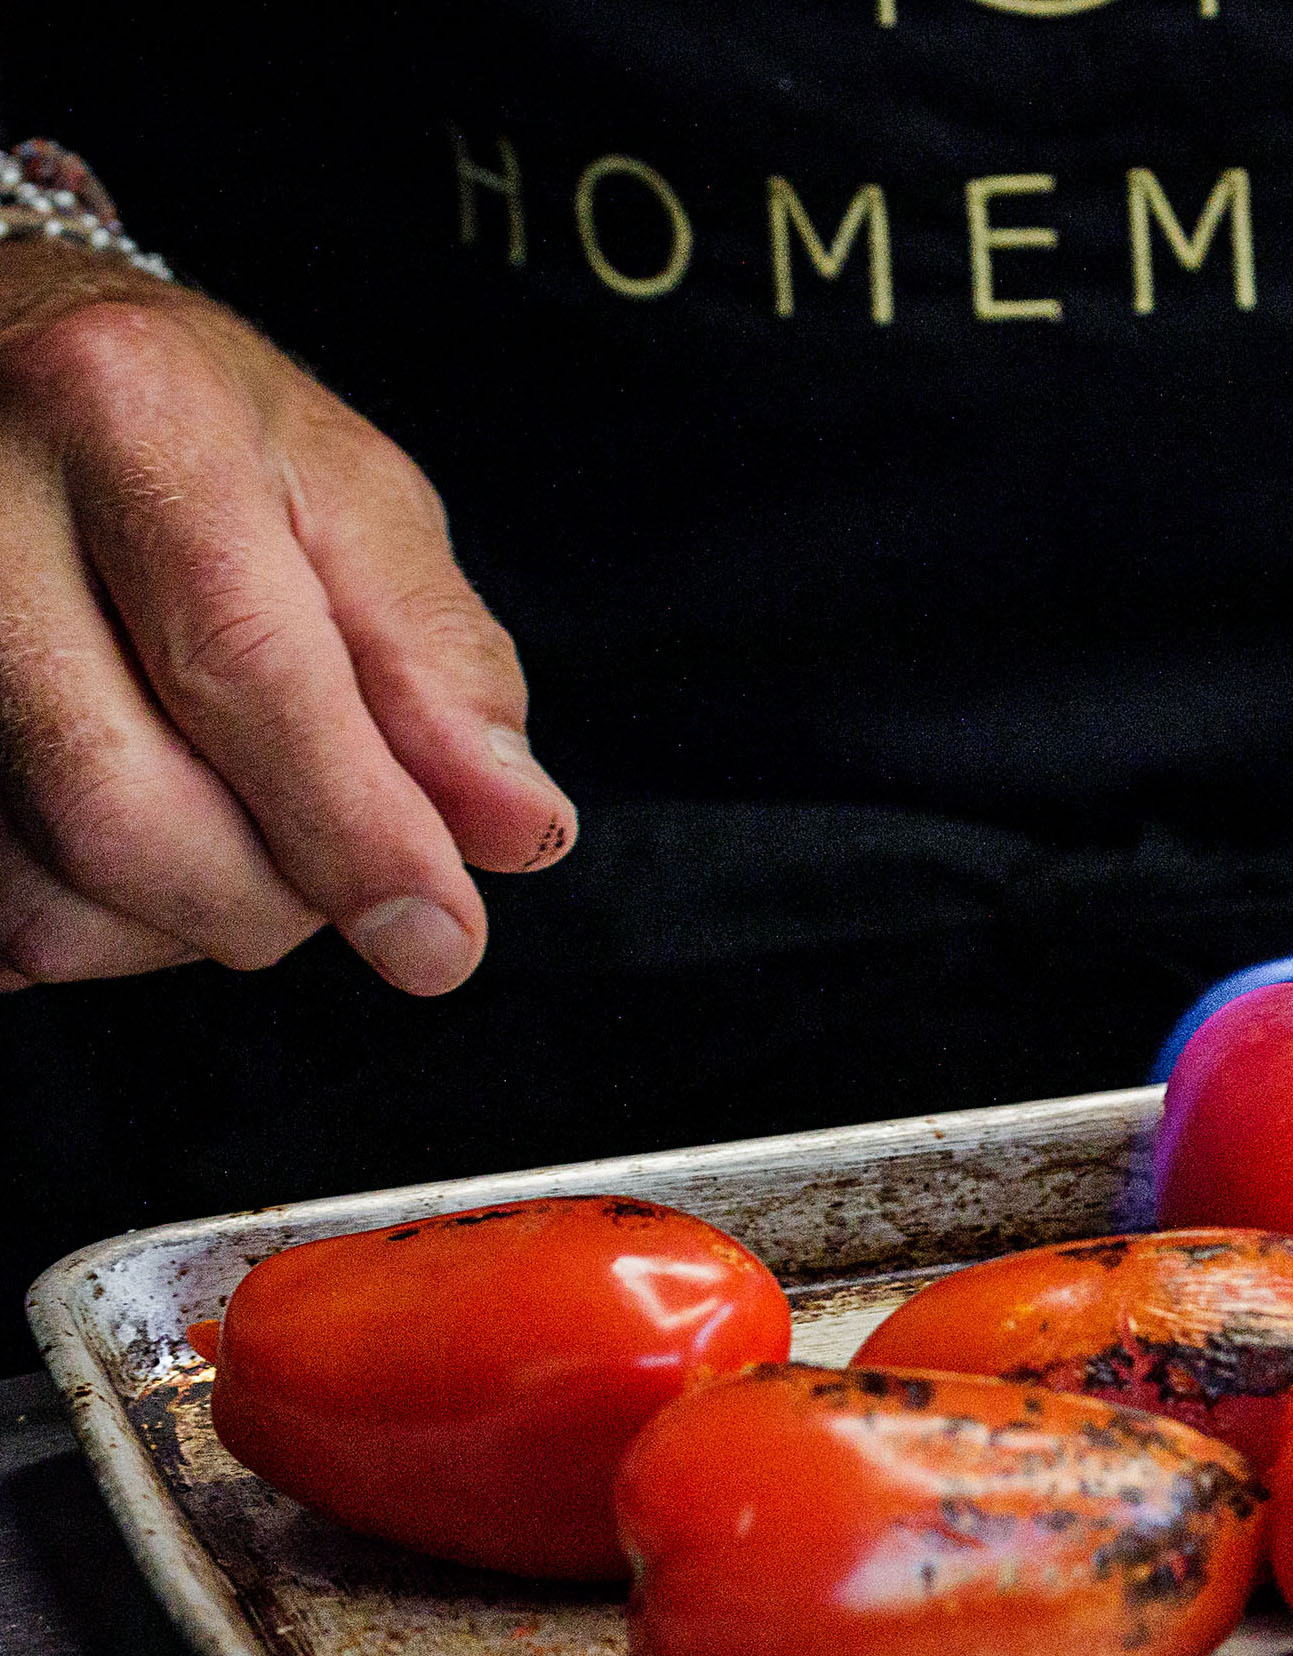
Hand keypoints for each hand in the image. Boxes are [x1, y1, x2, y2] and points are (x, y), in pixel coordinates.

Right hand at [0, 238, 572, 995]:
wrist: (1, 361)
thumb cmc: (193, 432)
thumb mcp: (353, 499)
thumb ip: (442, 667)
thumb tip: (519, 829)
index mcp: (130, 413)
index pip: (244, 668)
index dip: (353, 832)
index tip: (436, 935)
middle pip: (122, 806)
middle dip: (267, 896)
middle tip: (334, 865)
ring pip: (43, 888)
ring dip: (178, 920)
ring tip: (233, 821)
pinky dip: (87, 916)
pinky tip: (138, 835)